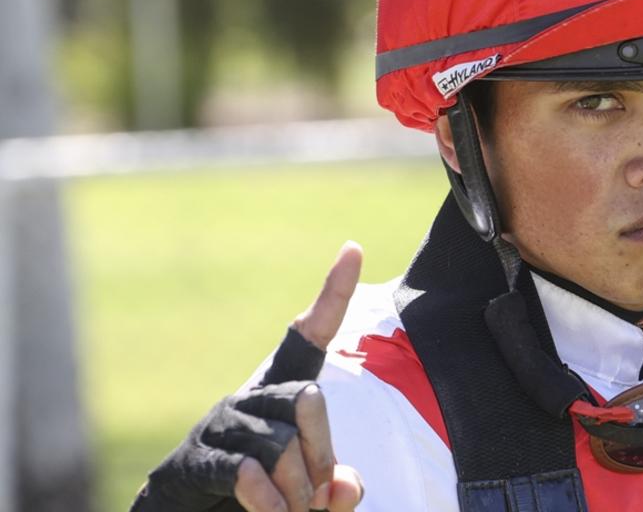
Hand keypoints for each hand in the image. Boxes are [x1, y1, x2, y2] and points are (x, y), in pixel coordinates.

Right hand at [236, 241, 364, 511]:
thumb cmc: (262, 499)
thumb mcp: (309, 493)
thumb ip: (335, 485)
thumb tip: (344, 487)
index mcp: (280, 392)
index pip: (309, 334)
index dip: (333, 293)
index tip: (353, 248)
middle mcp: (249, 396)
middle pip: (308, 401)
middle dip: (324, 454)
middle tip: (321, 498)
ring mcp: (220, 423)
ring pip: (281, 442)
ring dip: (300, 489)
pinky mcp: (195, 459)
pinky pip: (246, 470)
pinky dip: (269, 500)